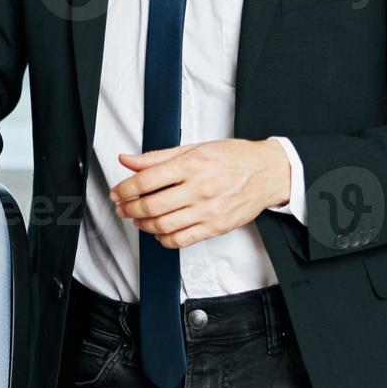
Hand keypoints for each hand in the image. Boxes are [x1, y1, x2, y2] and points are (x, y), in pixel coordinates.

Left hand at [109, 138, 290, 248]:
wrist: (269, 172)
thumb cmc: (234, 158)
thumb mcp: (195, 148)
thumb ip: (158, 157)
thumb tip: (128, 159)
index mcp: (192, 164)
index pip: (147, 180)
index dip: (125, 188)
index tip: (117, 192)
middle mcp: (200, 188)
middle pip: (152, 205)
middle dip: (130, 208)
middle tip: (122, 208)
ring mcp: (209, 210)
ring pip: (164, 225)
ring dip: (144, 225)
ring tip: (138, 219)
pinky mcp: (216, 226)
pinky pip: (182, 239)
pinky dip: (164, 239)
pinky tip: (159, 232)